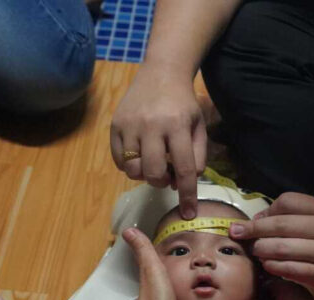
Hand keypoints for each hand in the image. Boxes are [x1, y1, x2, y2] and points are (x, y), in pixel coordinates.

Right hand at [110, 66, 206, 219]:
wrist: (161, 73)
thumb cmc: (183, 104)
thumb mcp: (199, 127)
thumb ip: (197, 157)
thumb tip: (185, 184)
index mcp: (177, 126)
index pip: (184, 169)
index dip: (187, 195)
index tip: (188, 213)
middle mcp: (151, 125)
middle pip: (153, 173)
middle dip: (161, 182)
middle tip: (166, 175)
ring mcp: (130, 125)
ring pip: (132, 169)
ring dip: (144, 174)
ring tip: (152, 162)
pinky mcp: (115, 125)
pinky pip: (118, 160)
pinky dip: (128, 166)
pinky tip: (139, 156)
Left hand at [122, 228, 177, 299]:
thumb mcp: (151, 271)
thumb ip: (144, 252)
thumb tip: (127, 229)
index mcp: (146, 281)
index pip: (143, 262)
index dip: (143, 252)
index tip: (143, 241)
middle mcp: (149, 295)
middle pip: (150, 278)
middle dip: (152, 268)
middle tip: (159, 257)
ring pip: (157, 292)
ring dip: (161, 285)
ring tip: (169, 278)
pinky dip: (169, 299)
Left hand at [229, 192, 313, 294]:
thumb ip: (297, 213)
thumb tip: (259, 219)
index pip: (288, 202)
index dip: (267, 210)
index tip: (256, 219)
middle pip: (279, 225)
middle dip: (253, 230)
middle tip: (237, 233)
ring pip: (280, 249)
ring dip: (261, 249)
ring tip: (255, 250)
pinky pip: (288, 270)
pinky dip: (272, 266)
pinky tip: (267, 264)